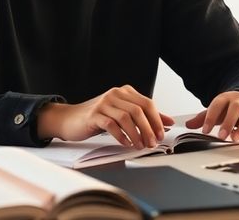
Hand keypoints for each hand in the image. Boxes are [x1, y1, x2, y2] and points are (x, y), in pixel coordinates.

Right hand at [37, 85, 174, 148]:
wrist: (70, 119)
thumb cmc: (98, 118)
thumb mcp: (123, 114)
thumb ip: (144, 117)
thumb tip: (168, 122)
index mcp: (124, 92)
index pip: (147, 103)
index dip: (157, 120)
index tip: (162, 134)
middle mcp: (115, 94)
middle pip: (139, 110)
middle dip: (149, 128)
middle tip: (152, 143)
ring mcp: (104, 103)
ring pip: (126, 117)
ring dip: (136, 134)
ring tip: (140, 146)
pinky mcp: (94, 115)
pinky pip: (111, 125)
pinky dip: (121, 136)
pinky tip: (126, 144)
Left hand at [185, 91, 238, 142]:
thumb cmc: (232, 110)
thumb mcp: (217, 112)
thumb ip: (203, 119)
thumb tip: (187, 124)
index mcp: (228, 97)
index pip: (218, 104)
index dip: (210, 117)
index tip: (205, 131)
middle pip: (236, 107)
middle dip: (228, 122)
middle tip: (222, 136)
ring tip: (236, 138)